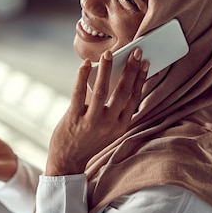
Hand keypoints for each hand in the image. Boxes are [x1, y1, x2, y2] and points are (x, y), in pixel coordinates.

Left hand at [45, 49, 148, 175]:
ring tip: (109, 54)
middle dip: (130, 69)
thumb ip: (112, 107)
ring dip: (106, 70)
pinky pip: (78, 93)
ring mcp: (91, 122)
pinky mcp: (73, 118)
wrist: (67, 161)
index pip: (134, 98)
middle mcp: (109, 124)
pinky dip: (82, 76)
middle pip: (122, 92)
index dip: (140, 78)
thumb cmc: (88, 139)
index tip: (144, 62)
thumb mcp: (108, 128)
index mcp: (121, 125)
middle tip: (134, 51)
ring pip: (102, 91)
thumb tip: (114, 75)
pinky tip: (85, 64)